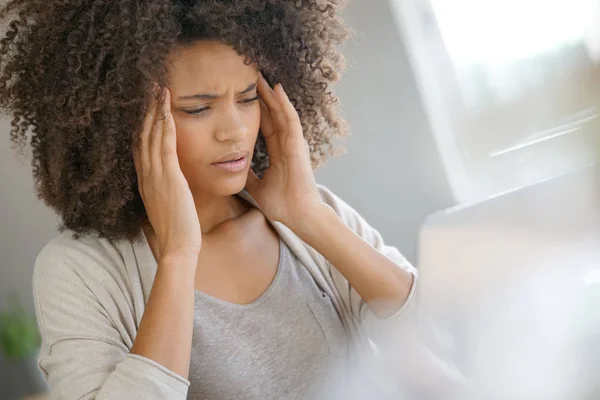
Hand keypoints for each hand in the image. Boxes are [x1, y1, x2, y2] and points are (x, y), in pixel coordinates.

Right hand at [133, 86, 200, 259]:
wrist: (178, 248)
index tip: (144, 106)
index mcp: (145, 181)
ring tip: (157, 89)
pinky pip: (165, 145)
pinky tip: (166, 110)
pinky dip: (165, 125)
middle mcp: (146, 175)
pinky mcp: (169, 177)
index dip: (141, 125)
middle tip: (148, 88)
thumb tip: (171, 183)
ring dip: (154, 111)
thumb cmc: (176, 231)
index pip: (140, 146)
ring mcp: (156, 175)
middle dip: (145, 111)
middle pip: (142, 135)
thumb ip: (165, 191)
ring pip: (151, 136)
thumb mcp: (166, 206)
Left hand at [245, 73, 323, 229]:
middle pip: (272, 115)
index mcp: (278, 153)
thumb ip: (249, 176)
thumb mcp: (257, 187)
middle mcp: (286, 144)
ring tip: (261, 76)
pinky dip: (284, 104)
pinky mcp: (297, 144)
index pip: (265, 126)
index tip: (244, 97)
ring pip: (281, 112)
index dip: (256, 111)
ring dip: (272, 95)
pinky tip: (277, 89)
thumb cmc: (282, 204)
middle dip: (262, 97)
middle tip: (250, 77)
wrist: (297, 215)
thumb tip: (234, 170)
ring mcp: (293, 143)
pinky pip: (290, 119)